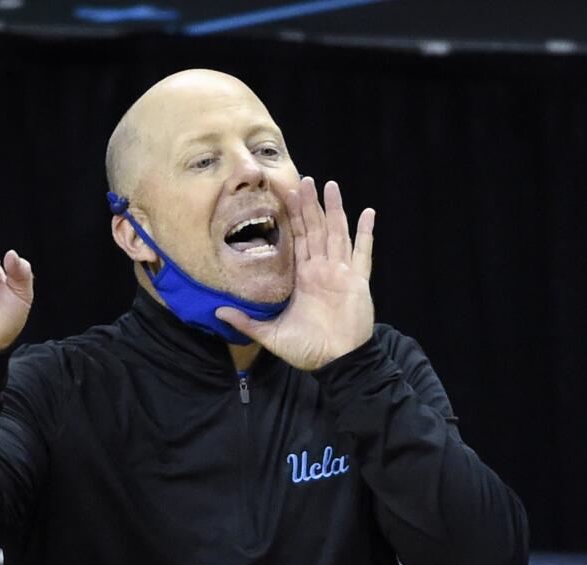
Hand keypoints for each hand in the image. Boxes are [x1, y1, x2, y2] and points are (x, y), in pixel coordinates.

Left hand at [217, 178, 375, 369]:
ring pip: (337, 233)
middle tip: (303, 180)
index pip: (296, 240)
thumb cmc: (307, 350)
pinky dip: (366, 233)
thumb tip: (217, 313)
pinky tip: (369, 212)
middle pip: (315, 230)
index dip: (292, 218)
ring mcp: (340, 273)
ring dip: (334, 209)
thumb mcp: (270, 334)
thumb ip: (246, 321)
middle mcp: (321, 270)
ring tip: (330, 185)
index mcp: (302, 278)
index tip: (284, 195)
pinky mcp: (357, 280)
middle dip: (309, 205)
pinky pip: (363, 252)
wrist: (335, 362)